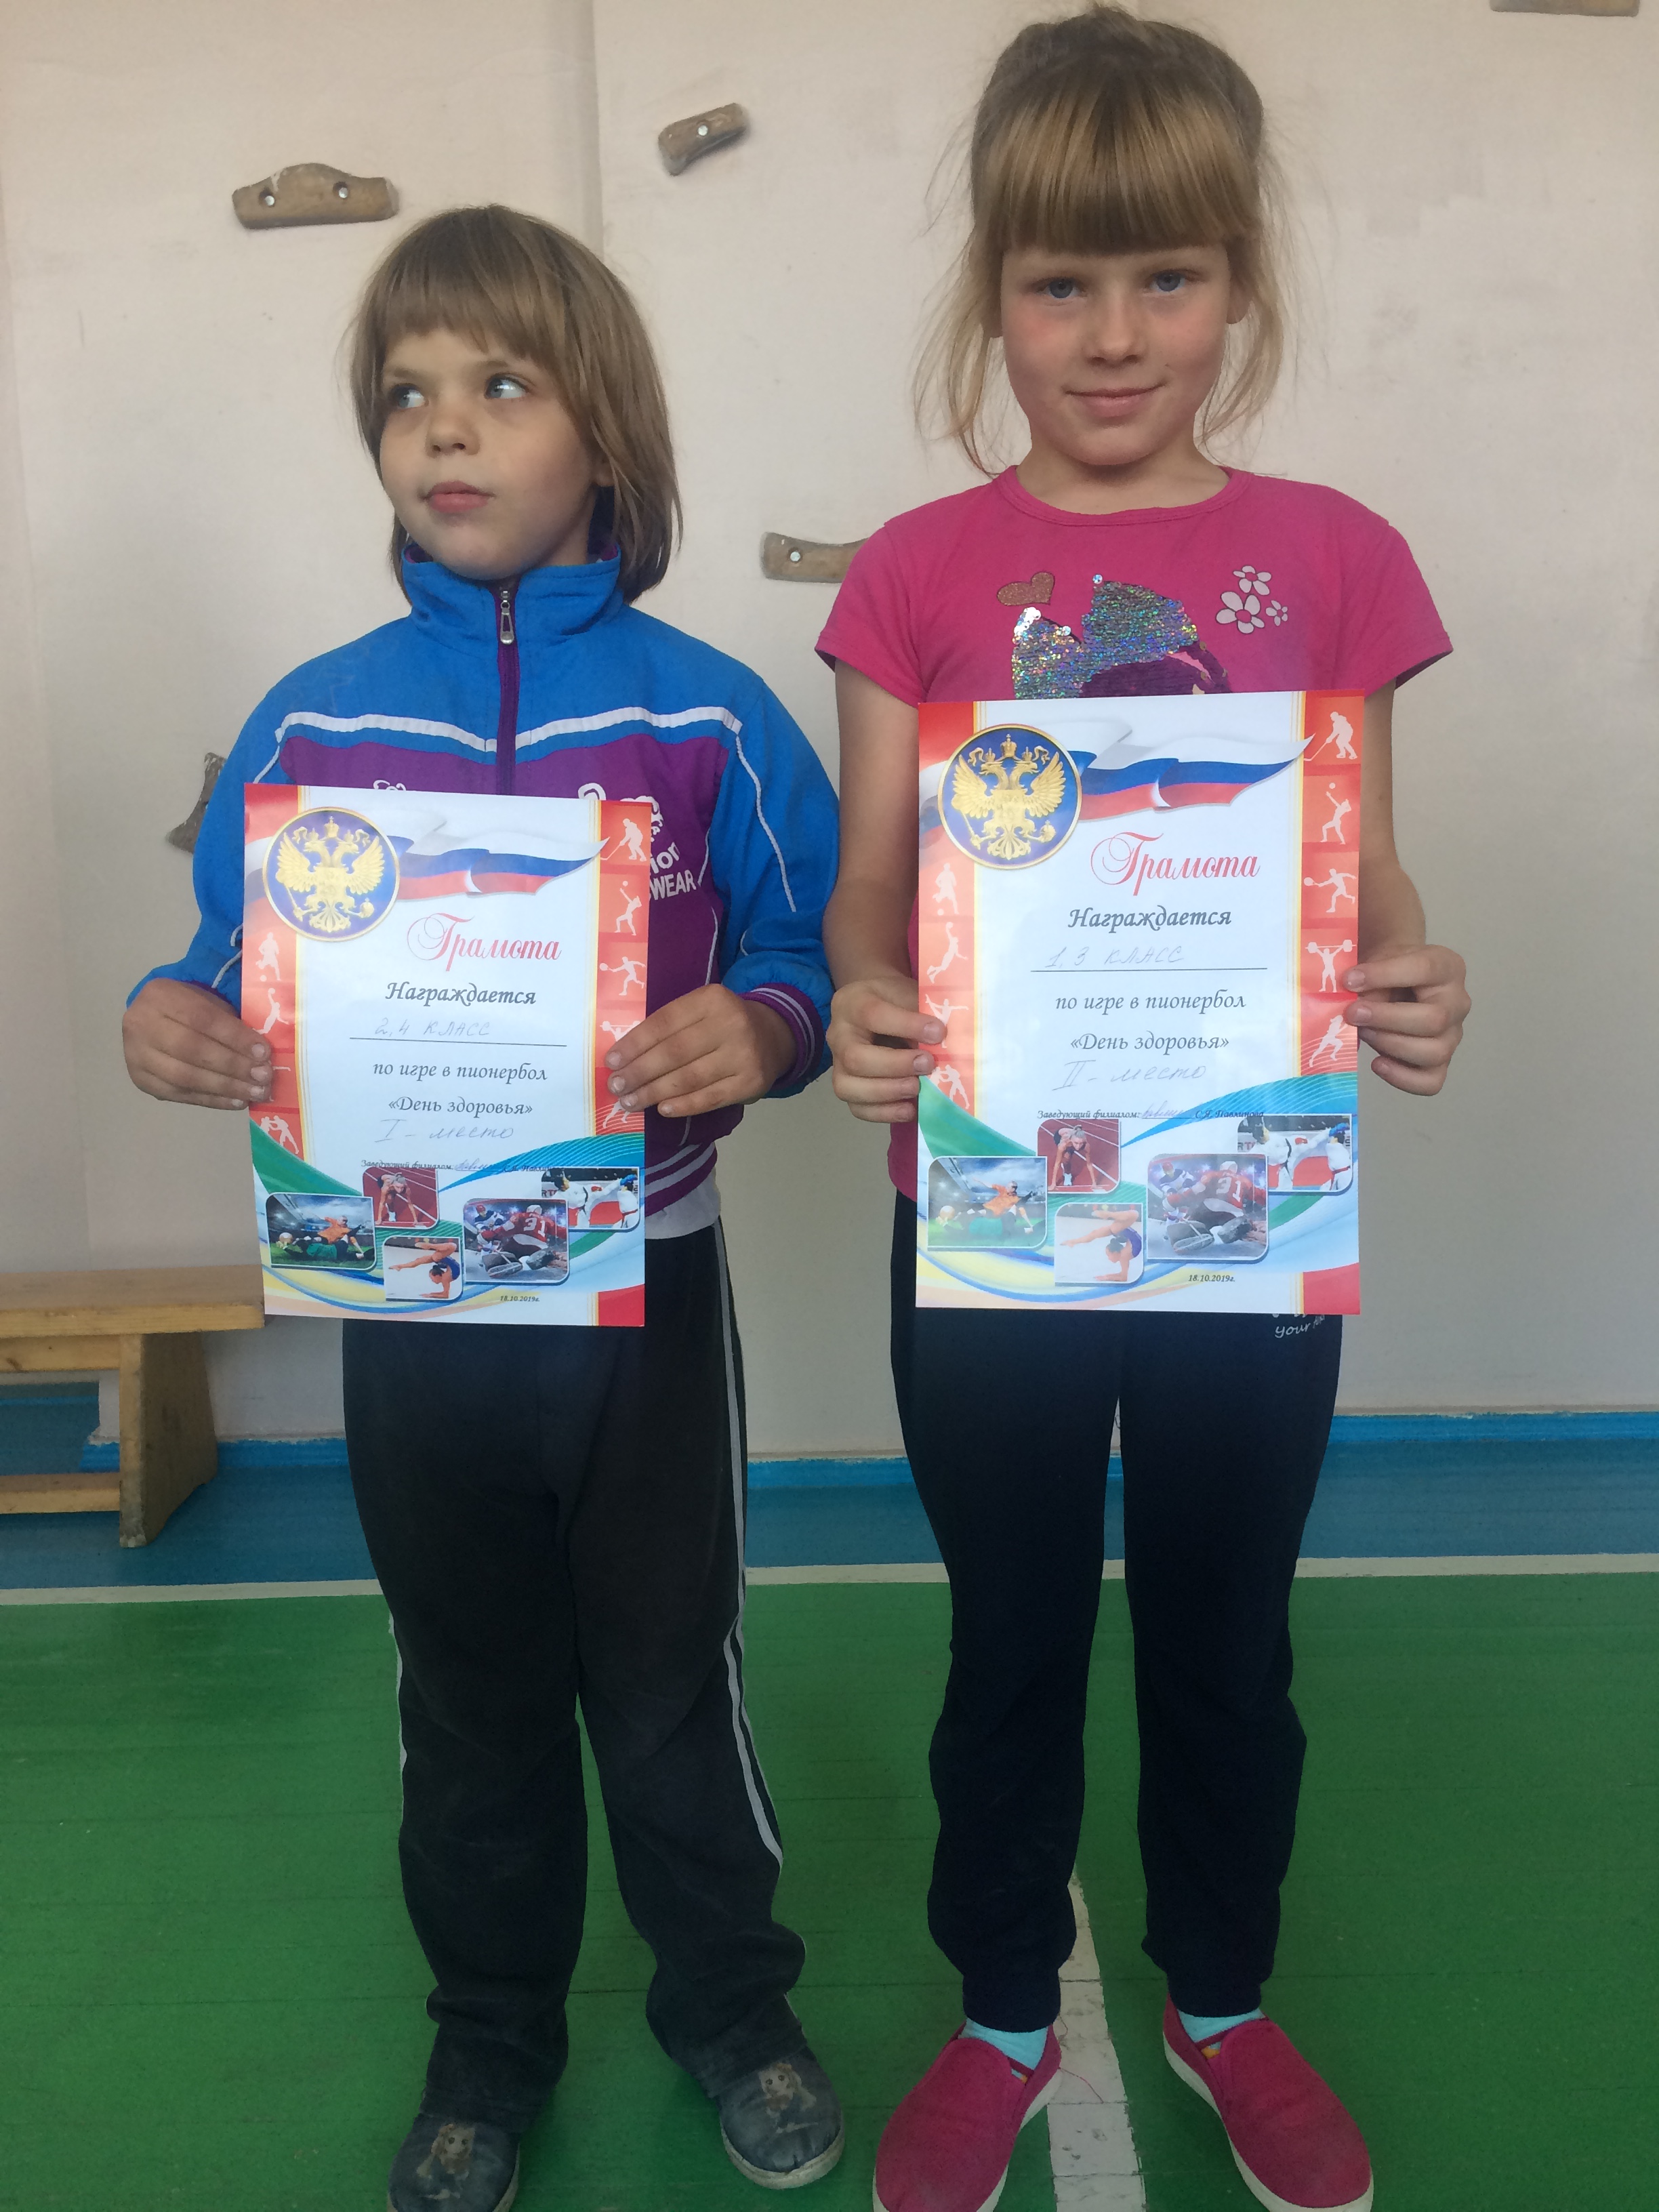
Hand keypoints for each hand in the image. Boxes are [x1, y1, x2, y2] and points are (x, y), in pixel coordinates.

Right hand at [122, 978, 271, 1108]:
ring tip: (255, 1092)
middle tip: (263, 1077)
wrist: (150, 1019)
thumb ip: (230, 1021)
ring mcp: (136, 1055)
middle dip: (232, 1066)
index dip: (235, 1037)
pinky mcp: (141, 1080)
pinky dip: (212, 1100)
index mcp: (160, 996)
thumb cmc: (188, 1008)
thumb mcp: (207, 1001)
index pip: (201, 1018)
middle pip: (191, 1050)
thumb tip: (262, 1053)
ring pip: (184, 1077)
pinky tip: (236, 1101)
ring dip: (225, 1088)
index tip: (263, 1052)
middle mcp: (141, 1025)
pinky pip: (179, 1095)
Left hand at [603, 985, 794, 1117]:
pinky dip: (684, 1105)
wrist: (774, 1035)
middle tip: (616, 1086)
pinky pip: (711, 1098)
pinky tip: (662, 1109)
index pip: (665, 1022)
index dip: (635, 1043)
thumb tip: (624, 1058)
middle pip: (675, 1052)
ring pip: (689, 1077)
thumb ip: (670, 1026)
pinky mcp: (752, 1082)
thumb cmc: (724, 1023)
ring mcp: (744, 1054)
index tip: (611, 1061)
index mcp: (712, 999)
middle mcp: (731, 1023)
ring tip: (630, 1102)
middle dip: (639, 1072)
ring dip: (654, 1092)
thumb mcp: (701, 1010)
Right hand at [826, 975, 942, 1123]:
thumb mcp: (906, 992)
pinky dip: (884, 1113)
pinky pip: (857, 1108)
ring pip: (848, 1087)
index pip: (873, 1015)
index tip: (938, 1033)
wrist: (875, 1008)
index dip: (906, 1025)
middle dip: (895, 1065)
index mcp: (852, 1003)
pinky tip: (909, 1108)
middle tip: (927, 1064)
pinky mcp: (847, 1087)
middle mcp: (838, 1035)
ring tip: (917, 1088)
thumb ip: (921, 1011)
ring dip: (887, 1092)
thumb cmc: (894, 1001)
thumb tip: (944, 1038)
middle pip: (854, 1057)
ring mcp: (837, 1064)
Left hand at [1345, 944, 1468, 1094]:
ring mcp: (1453, 1035)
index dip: (1384, 975)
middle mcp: (1457, 1003)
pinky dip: (1402, 1078)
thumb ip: (1370, 985)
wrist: (1396, 981)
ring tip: (1365, 1033)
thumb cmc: (1388, 972)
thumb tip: (1353, 1013)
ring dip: (1392, 1045)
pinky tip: (1378, 1063)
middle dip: (1386, 1019)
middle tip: (1353, 1014)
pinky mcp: (1441, 1061)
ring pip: (1434, 1052)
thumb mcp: (1380, 964)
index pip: (1424, 970)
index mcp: (1446, 967)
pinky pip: (1431, 1081)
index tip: (1350, 980)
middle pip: (1434, 1020)